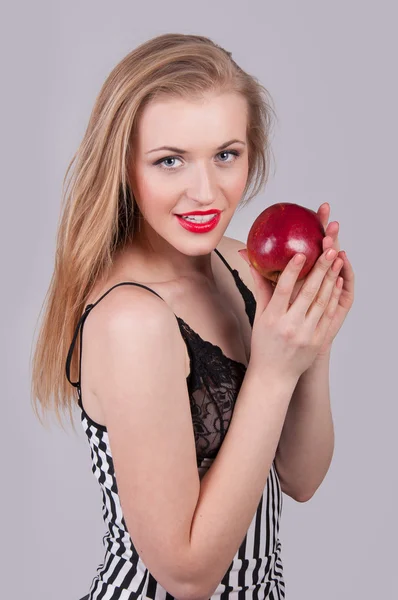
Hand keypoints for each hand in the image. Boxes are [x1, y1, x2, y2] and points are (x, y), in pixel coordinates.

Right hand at [238, 202, 354, 356]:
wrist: (274, 375)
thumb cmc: (264, 343)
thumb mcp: (259, 316)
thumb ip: (261, 288)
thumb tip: (253, 262)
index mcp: (272, 318)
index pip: (283, 290)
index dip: (292, 271)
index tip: (300, 254)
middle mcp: (290, 326)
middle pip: (308, 293)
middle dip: (320, 269)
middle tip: (328, 250)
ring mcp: (306, 334)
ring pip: (322, 302)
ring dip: (331, 279)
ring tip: (336, 260)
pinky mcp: (318, 340)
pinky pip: (328, 315)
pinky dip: (334, 297)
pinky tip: (337, 282)